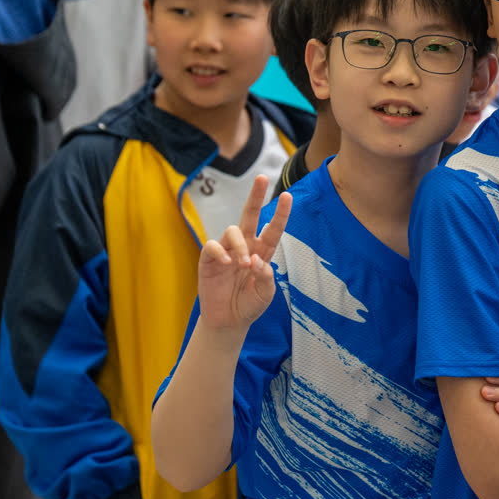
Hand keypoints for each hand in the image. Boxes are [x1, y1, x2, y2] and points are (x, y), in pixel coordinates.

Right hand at [197, 175, 292, 330]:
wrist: (228, 321)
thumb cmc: (249, 305)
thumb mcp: (265, 295)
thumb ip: (266, 278)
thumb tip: (258, 261)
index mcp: (262, 252)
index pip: (273, 228)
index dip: (281, 213)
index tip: (288, 196)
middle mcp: (245, 246)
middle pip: (250, 215)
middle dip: (256, 196)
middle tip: (262, 177)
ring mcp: (227, 251)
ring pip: (233, 230)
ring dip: (240, 244)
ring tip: (243, 264)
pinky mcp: (209, 259)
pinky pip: (213, 245)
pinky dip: (220, 252)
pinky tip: (228, 263)